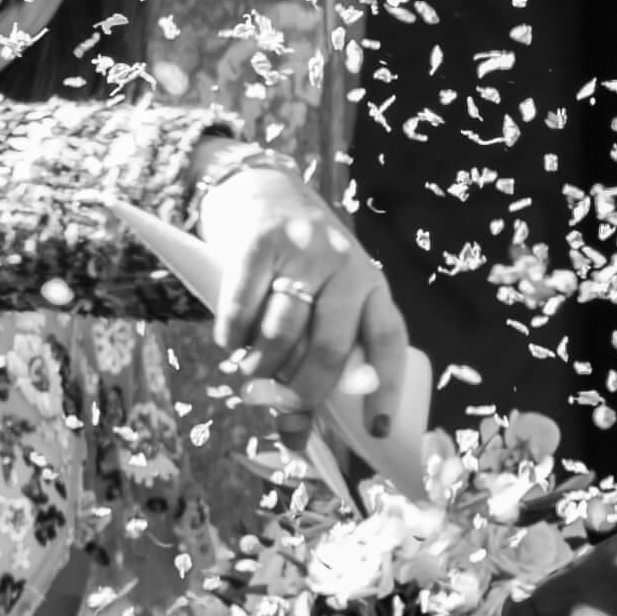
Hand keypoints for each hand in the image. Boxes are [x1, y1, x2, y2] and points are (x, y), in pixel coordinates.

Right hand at [191, 159, 425, 479]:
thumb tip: (296, 424)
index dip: (386, 389)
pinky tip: (229, 343)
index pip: (387, 341)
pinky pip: (244, 306)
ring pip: (283, 333)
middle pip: (329, 348)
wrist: (260, 186)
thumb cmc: (294, 258)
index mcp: (371, 284)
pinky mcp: (260, 242)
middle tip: (280, 408)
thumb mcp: (323, 291)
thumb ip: (318, 342)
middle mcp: (345, 267)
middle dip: (302, 391)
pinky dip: (233, 335)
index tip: (378, 429)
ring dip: (262, 367)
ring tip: (250, 375)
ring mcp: (303, 252)